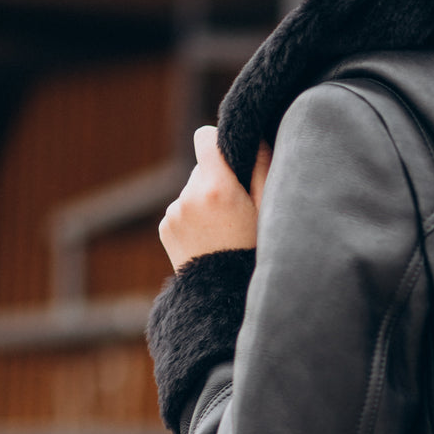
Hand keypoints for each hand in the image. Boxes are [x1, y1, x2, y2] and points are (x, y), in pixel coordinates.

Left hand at [159, 128, 271, 271]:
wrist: (226, 296)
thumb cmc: (255, 252)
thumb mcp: (268, 210)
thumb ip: (261, 167)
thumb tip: (253, 136)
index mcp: (216, 189)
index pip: (205, 138)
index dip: (218, 143)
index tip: (230, 158)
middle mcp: (188, 197)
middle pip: (203, 169)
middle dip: (218, 181)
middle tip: (237, 211)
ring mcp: (174, 213)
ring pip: (193, 190)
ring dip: (206, 201)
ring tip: (224, 231)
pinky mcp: (166, 227)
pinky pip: (182, 209)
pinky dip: (194, 218)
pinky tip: (210, 240)